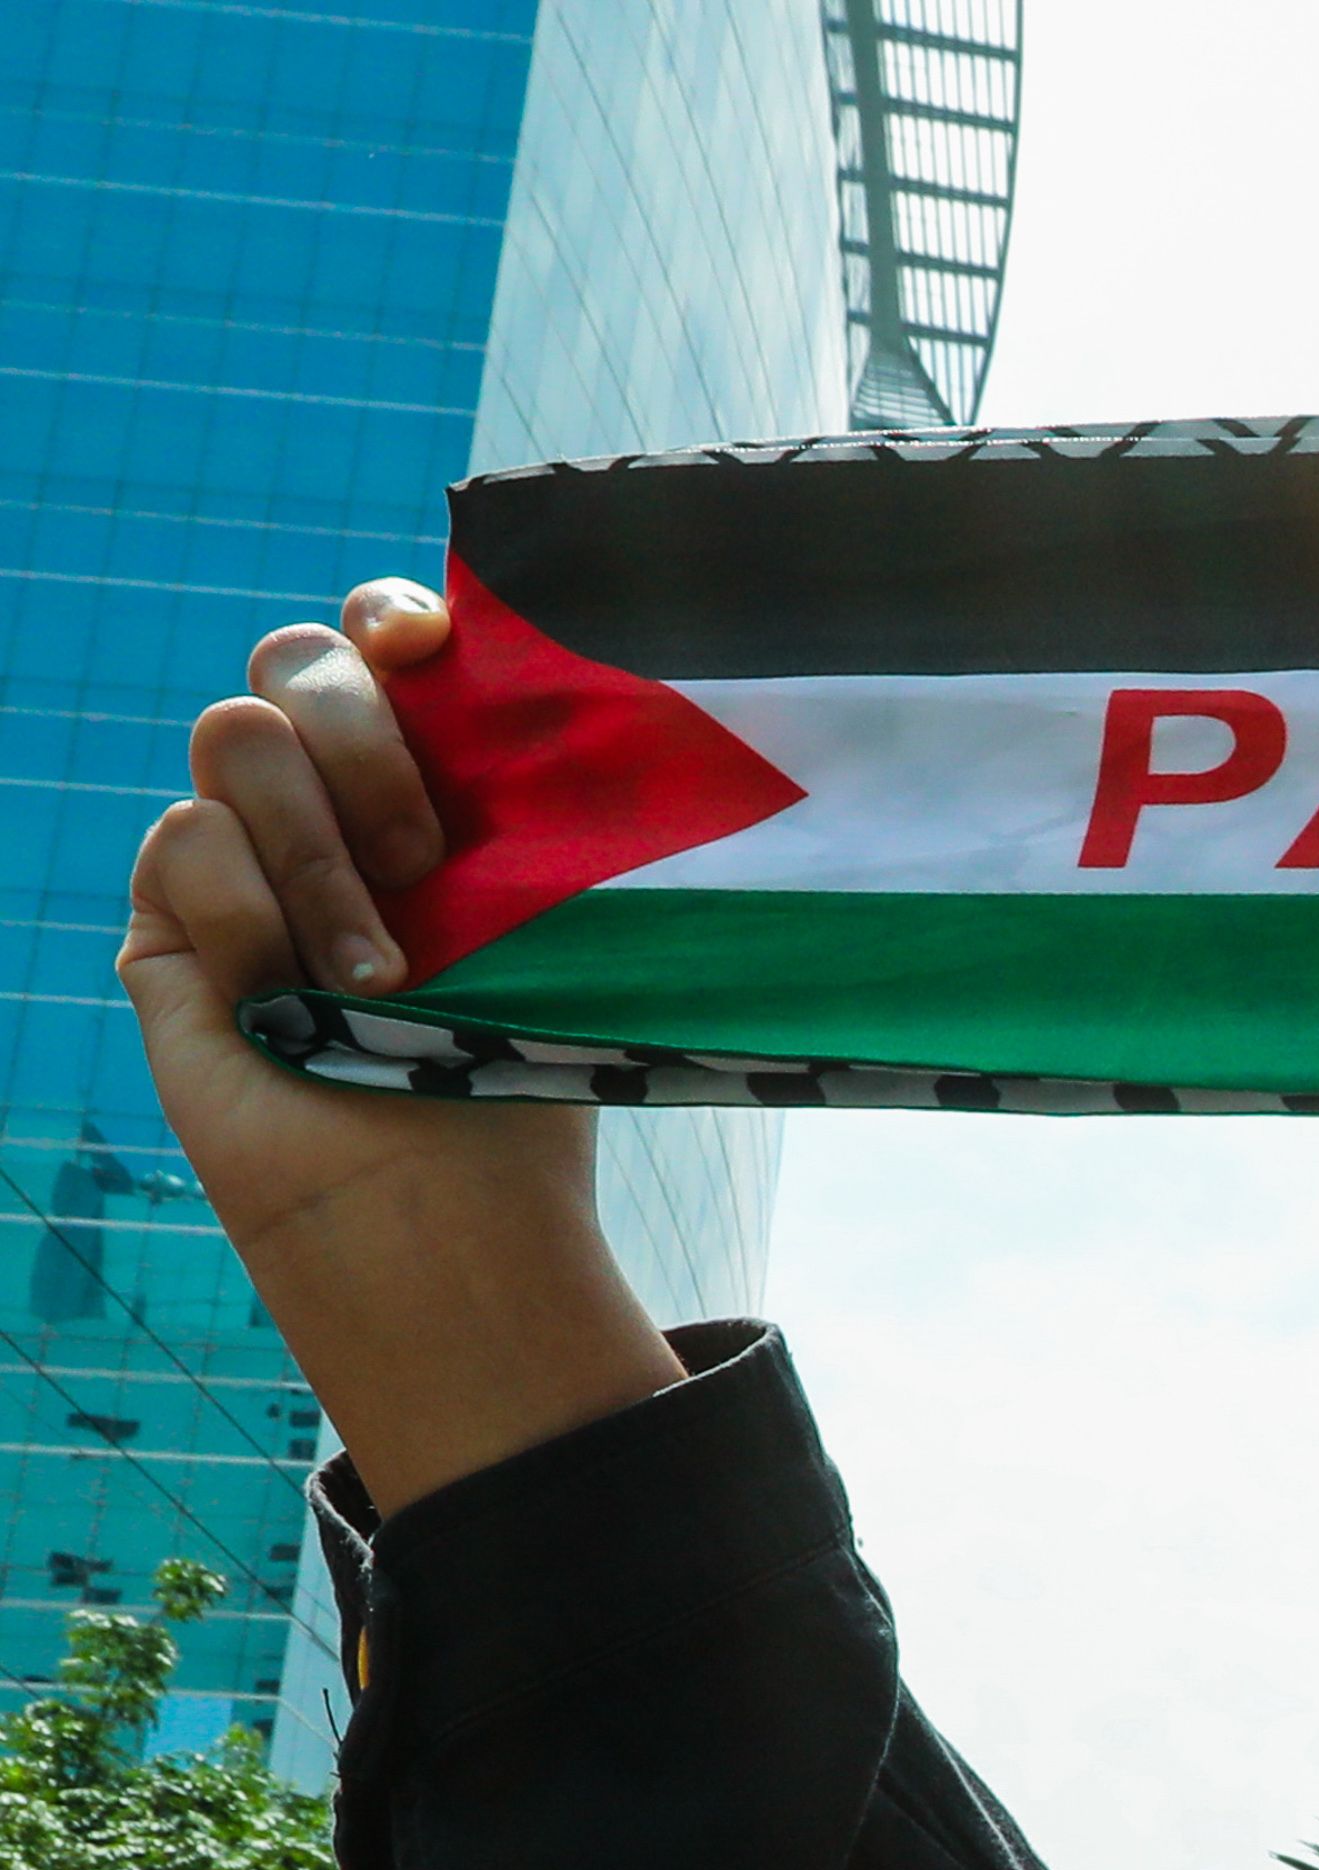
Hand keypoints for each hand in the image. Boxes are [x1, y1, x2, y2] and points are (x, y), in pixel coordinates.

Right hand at [115, 586, 586, 1261]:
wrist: (432, 1198)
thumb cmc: (514, 1068)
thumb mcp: (545, 917)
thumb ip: (519, 797)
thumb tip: (521, 682)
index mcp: (435, 781)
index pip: (386, 639)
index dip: (393, 619)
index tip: (434, 650)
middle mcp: (333, 798)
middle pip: (296, 658)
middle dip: (361, 740)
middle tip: (424, 861)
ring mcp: (244, 846)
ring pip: (236, 735)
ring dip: (318, 858)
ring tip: (377, 978)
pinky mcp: (171, 910)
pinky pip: (185, 838)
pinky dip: (249, 921)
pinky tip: (288, 1004)